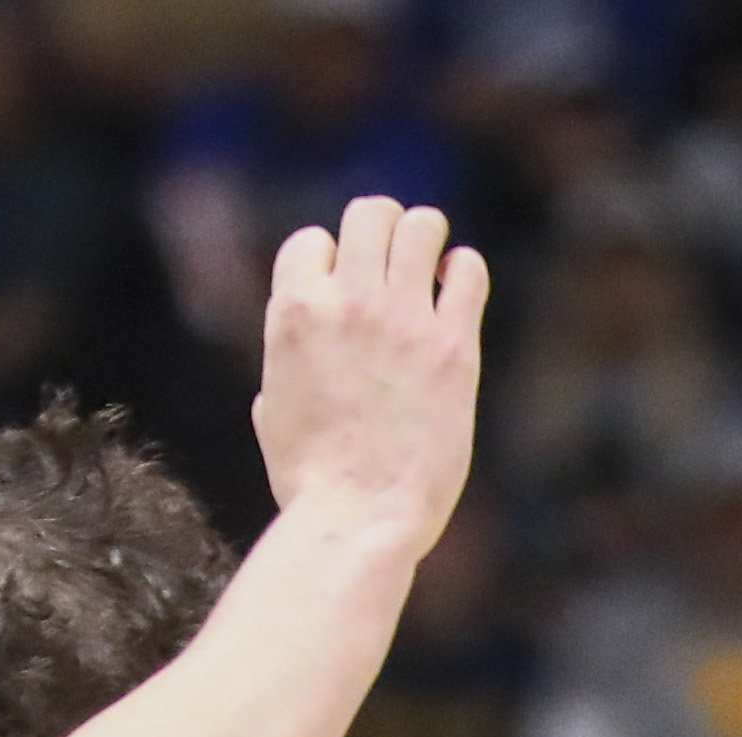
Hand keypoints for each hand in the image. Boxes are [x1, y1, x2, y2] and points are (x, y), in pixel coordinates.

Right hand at [251, 195, 488, 549]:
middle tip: (393, 262)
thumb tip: (296, 343)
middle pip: (369, 213)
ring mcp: (403, 320)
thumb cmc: (311, 478)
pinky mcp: (453, 348)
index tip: (342, 292)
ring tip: (430, 266)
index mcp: (294, 311)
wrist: (360, 518)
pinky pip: (468, 272)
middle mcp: (348, 302)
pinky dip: (464, 271)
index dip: (328, 262)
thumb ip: (287, 359)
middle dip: (382, 230)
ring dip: (426, 238)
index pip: (312, 240)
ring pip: (421, 225)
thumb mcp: (273, 407)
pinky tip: (456, 291)